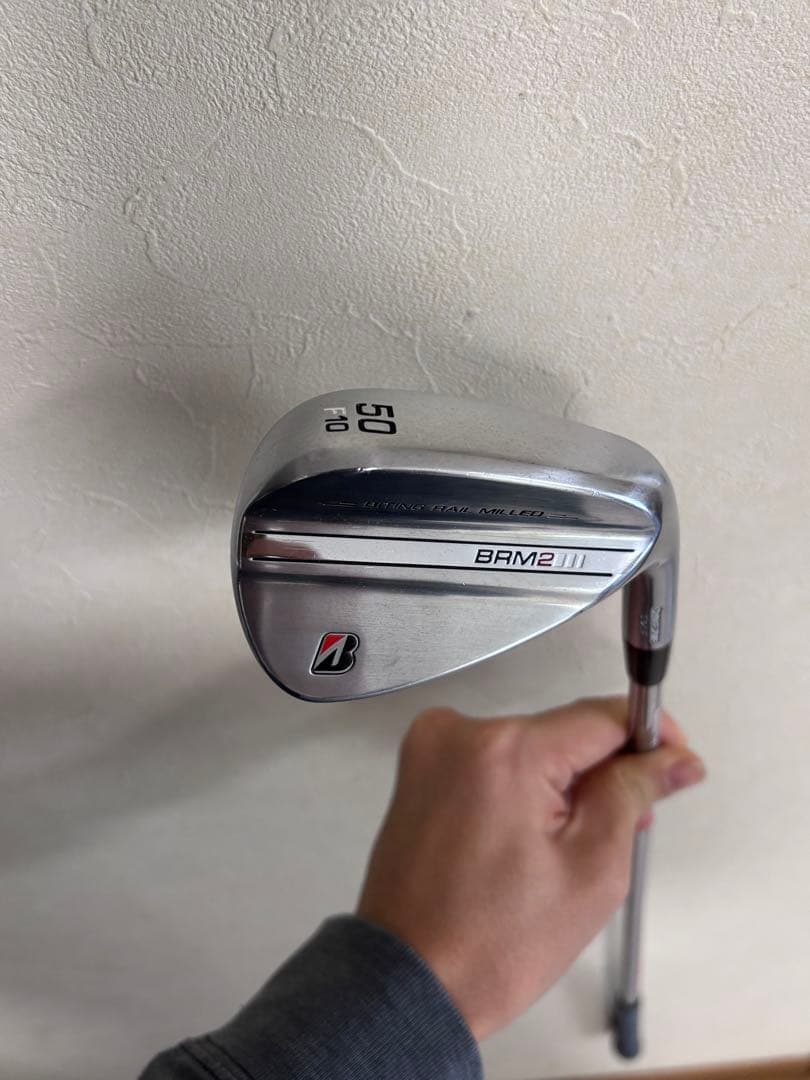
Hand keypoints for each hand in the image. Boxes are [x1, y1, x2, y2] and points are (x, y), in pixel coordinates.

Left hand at [356, 697, 704, 1040]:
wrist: (412, 981)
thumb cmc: (492, 943)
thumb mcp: (591, 869)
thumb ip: (632, 794)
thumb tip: (671, 758)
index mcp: (505, 751)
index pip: (600, 716)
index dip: (648, 735)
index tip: (674, 760)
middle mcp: (460, 732)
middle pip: (562, 731)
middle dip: (603, 771)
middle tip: (628, 826)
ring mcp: (432, 747)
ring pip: (529, 747)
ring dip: (561, 782)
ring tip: (568, 849)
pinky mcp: (419, 768)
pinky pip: (492, 761)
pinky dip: (521, 787)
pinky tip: (530, 838)